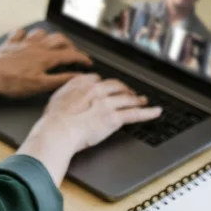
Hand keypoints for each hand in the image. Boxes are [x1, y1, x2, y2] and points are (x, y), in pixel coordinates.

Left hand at [0, 27, 93, 97]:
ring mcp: (22, 42)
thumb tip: (78, 76)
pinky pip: (20, 33)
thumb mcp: (39, 85)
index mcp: (45, 57)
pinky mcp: (10, 43)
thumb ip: (60, 79)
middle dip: (69, 45)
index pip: (70, 54)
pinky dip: (26, 35)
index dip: (82, 58)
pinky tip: (26, 39)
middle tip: (73, 53)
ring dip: (49, 37)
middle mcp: (36, 46)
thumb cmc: (11, 82)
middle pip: (59, 39)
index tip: (88, 63)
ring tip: (52, 44)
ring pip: (41, 32)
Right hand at [37, 74, 161, 152]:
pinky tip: (156, 111)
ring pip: (127, 98)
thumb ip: (66, 92)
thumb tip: (70, 92)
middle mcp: (96, 90)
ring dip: (137, 99)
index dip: (105, 84)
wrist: (58, 130)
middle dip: (124, 89)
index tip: (107, 87)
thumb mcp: (56, 98)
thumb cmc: (53, 119)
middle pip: (116, 86)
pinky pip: (135, 114)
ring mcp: (107, 104)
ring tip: (143, 100)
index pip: (98, 79)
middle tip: (129, 92)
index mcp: (81, 84)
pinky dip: (148, 112)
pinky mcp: (114, 118)